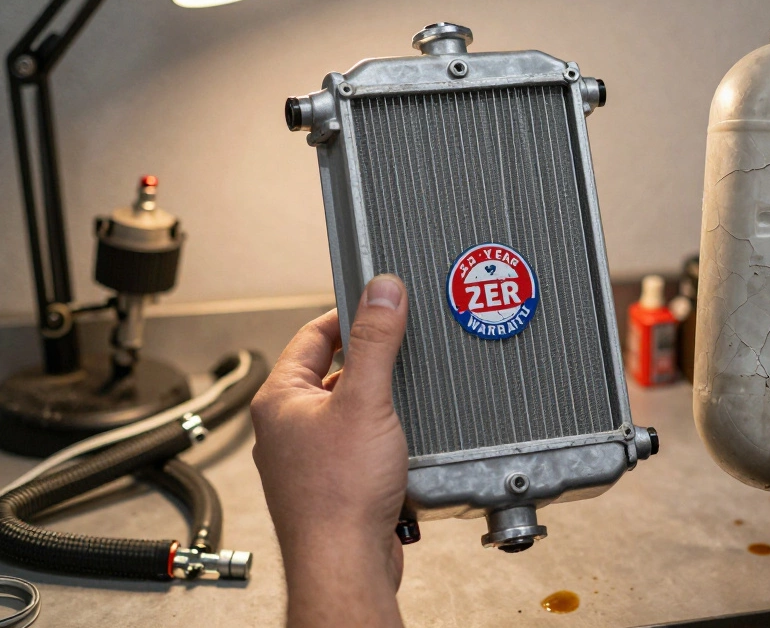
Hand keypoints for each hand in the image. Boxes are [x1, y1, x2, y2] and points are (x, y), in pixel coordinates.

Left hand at [251, 275, 408, 627]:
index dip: (348, 315)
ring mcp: (305, 459)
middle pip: (332, 372)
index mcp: (280, 399)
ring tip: (406, 402)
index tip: (380, 305)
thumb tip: (381, 290)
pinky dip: (382, 440)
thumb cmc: (340, 495)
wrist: (345, 564)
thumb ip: (376, 342)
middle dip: (371, 363)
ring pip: (347, 412)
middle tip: (403, 352)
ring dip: (379, 405)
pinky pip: (357, 446)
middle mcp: (286, 427)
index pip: (311, 335)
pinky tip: (404, 444)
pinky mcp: (329, 484)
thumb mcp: (367, 400)